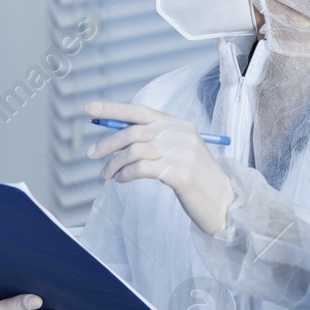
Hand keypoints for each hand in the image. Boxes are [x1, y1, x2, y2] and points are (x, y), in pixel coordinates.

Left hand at [86, 100, 233, 234]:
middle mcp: (180, 134)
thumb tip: (113, 137)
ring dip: (113, 163)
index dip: (112, 109)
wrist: (221, 200)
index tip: (88, 109)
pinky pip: (141, 169)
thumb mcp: (175, 150)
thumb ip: (151, 140)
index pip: (140, 111)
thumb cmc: (193, 176)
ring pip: (134, 151)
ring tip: (105, 175)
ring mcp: (181, 153)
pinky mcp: (180, 173)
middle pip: (133, 132)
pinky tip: (120, 180)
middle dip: (106, 143)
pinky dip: (125, 174)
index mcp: (178, 124)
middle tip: (90, 155)